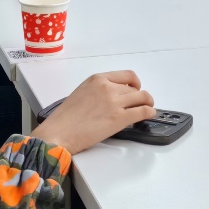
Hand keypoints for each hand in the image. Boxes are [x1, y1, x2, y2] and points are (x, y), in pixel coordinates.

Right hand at [31, 71, 154, 154]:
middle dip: (138, 97)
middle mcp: (108, 87)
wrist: (58, 133)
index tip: (136, 88)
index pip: (126, 75)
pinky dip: (149, 112)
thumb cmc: (64, 118)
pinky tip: (150, 115)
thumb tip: (112, 97)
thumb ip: (98, 91)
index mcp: (97, 79)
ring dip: (147, 103)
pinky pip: (142, 111)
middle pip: (134, 89)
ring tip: (148, 108)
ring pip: (142, 98)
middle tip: (138, 104)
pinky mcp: (119, 118)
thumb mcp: (81, 93)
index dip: (135, 83)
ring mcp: (115, 102)